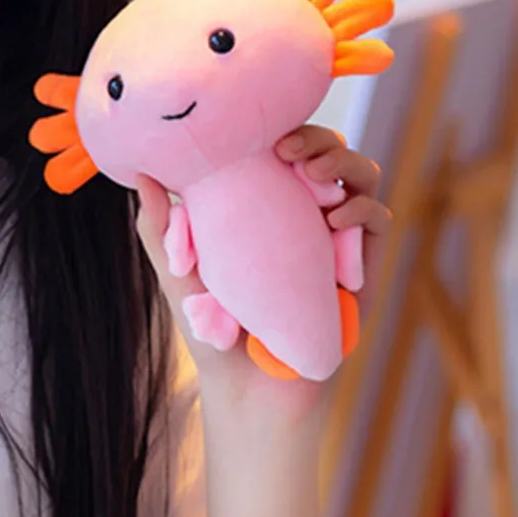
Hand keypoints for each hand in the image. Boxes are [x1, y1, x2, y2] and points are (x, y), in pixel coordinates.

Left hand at [134, 126, 390, 419]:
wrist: (246, 389)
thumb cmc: (210, 329)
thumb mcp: (178, 272)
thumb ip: (160, 228)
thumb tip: (140, 175)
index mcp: (264, 204)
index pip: (282, 149)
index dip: (281, 127)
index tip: (261, 132)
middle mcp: (303, 213)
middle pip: (325, 153)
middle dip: (316, 136)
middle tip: (289, 148)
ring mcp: (335, 237)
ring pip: (358, 178)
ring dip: (344, 162)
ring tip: (313, 174)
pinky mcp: (361, 267)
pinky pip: (377, 222)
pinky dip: (364, 210)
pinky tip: (336, 220)